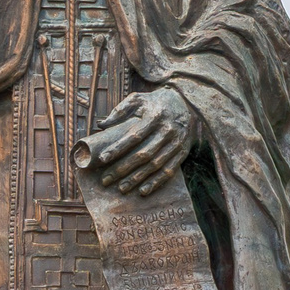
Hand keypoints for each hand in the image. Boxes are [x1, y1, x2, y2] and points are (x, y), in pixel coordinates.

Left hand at [80, 88, 197, 195]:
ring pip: (155, 165)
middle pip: (143, 154)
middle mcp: (168, 130)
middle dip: (123, 168)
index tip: (103, 159)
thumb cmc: (155, 103)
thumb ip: (120, 110)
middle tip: (106, 179)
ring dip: (137, 179)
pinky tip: (143, 191)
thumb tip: (102, 126)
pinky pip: (169, 170)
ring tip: (121, 188)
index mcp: (155, 116)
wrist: (186, 104)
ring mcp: (177, 142)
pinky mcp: (183, 152)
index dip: (118, 148)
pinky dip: (156, 182)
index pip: (134, 135)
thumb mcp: (138, 98)